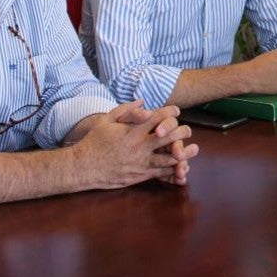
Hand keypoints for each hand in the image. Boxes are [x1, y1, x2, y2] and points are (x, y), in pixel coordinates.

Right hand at [74, 101, 197, 188]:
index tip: (177, 110)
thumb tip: (142, 101)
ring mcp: (140, 163)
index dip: (170, 112)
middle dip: (181, 132)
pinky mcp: (139, 176)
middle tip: (188, 130)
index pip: (157, 118)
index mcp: (132, 131)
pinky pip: (160, 173)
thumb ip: (125, 110)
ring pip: (168, 158)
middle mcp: (139, 146)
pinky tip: (180, 168)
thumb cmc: (93, 142)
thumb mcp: (106, 120)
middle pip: (168, 137)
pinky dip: (172, 171)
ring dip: (183, 153)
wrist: (82, 167)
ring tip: (194, 149)